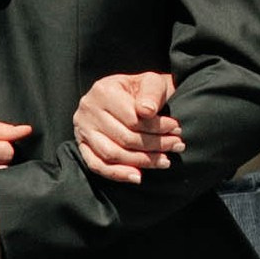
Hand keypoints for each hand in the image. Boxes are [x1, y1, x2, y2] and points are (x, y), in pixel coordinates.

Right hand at [73, 69, 182, 183]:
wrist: (130, 93)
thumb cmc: (142, 90)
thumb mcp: (151, 82)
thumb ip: (151, 93)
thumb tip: (146, 111)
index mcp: (102, 90)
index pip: (132, 119)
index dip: (156, 128)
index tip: (176, 130)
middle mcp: (88, 109)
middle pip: (124, 138)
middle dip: (154, 145)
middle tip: (177, 145)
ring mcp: (82, 129)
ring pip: (112, 154)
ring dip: (141, 161)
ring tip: (164, 161)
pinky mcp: (82, 145)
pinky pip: (97, 165)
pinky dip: (118, 174)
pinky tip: (138, 176)